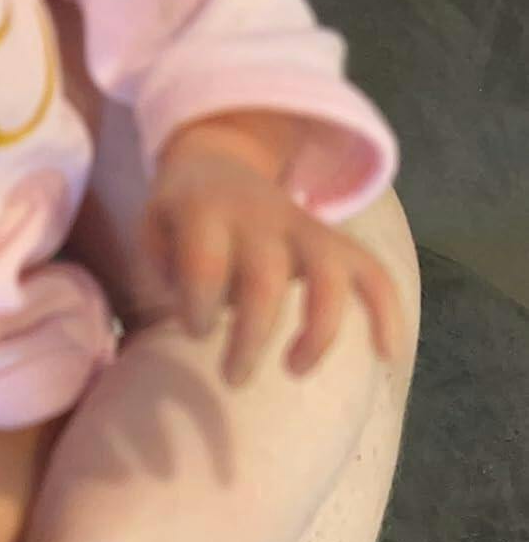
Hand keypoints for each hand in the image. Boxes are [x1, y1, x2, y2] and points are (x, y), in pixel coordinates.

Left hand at [143, 131, 402, 386]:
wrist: (219, 163)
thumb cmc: (181, 217)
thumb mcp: (153, 228)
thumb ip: (159, 270)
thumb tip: (183, 315)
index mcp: (207, 212)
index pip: (206, 263)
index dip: (198, 306)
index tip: (193, 331)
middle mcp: (260, 217)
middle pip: (267, 277)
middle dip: (252, 336)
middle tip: (233, 379)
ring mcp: (303, 226)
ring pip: (329, 272)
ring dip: (318, 330)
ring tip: (294, 370)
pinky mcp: (335, 240)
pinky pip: (373, 270)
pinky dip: (387, 310)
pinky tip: (388, 355)